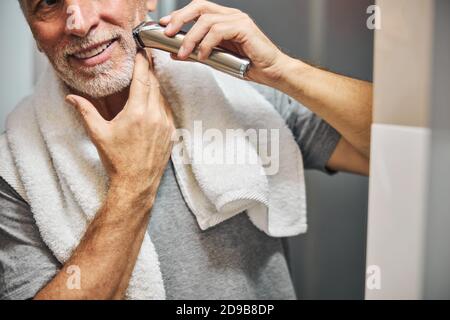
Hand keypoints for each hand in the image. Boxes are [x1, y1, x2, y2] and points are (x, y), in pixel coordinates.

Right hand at [66, 51, 175, 195]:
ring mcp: (166, 124)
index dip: (142, 62)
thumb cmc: (117, 160)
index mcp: (138, 112)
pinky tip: (151, 101)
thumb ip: (85, 111)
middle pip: (154, 84)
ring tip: (146, 78)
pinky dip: (159, 102)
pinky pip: (166, 110)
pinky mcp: (171, 133)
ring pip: (162, 96)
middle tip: (144, 59)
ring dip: (154, 86)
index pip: (143, 78)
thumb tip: (70, 97)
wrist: (136, 183)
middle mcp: (156, 115)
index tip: (142, 50)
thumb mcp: (99, 134)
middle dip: (148, 70)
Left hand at [160, 0, 290, 85]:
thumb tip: (175, 53)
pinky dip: (207, 44)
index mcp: (225, 19)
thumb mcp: (217, 59)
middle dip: (180, 18)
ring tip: (184, 53)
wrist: (272, 72)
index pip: (198, 9)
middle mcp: (231, 15)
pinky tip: (203, 56)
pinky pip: (218, 32)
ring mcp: (238, 20)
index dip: (179, 14)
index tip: (164, 25)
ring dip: (191, 38)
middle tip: (168, 33)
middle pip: (199, 6)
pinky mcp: (244, 28)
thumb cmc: (249, 65)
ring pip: (206, 21)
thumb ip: (197, 53)